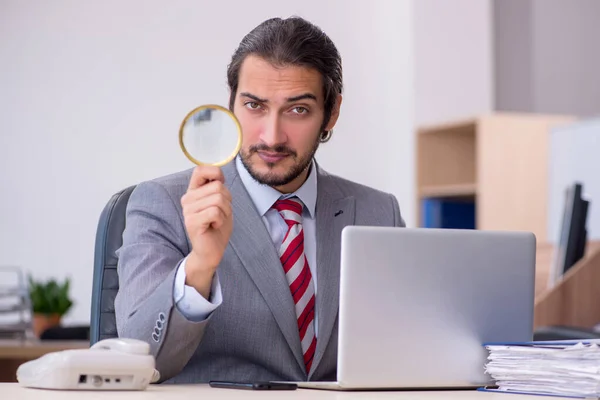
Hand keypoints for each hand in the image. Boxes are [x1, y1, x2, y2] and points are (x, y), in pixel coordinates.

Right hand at [180, 165, 232, 297]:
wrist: (212, 251)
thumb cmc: (217, 227)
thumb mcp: (221, 203)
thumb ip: (218, 189)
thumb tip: (219, 176)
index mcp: (194, 192)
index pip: (200, 170)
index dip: (215, 173)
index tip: (221, 185)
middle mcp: (188, 199)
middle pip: (217, 186)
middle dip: (227, 201)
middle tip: (221, 214)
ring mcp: (188, 210)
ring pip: (218, 199)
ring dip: (225, 212)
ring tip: (217, 221)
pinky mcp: (192, 221)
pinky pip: (215, 212)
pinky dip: (221, 220)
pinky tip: (214, 226)